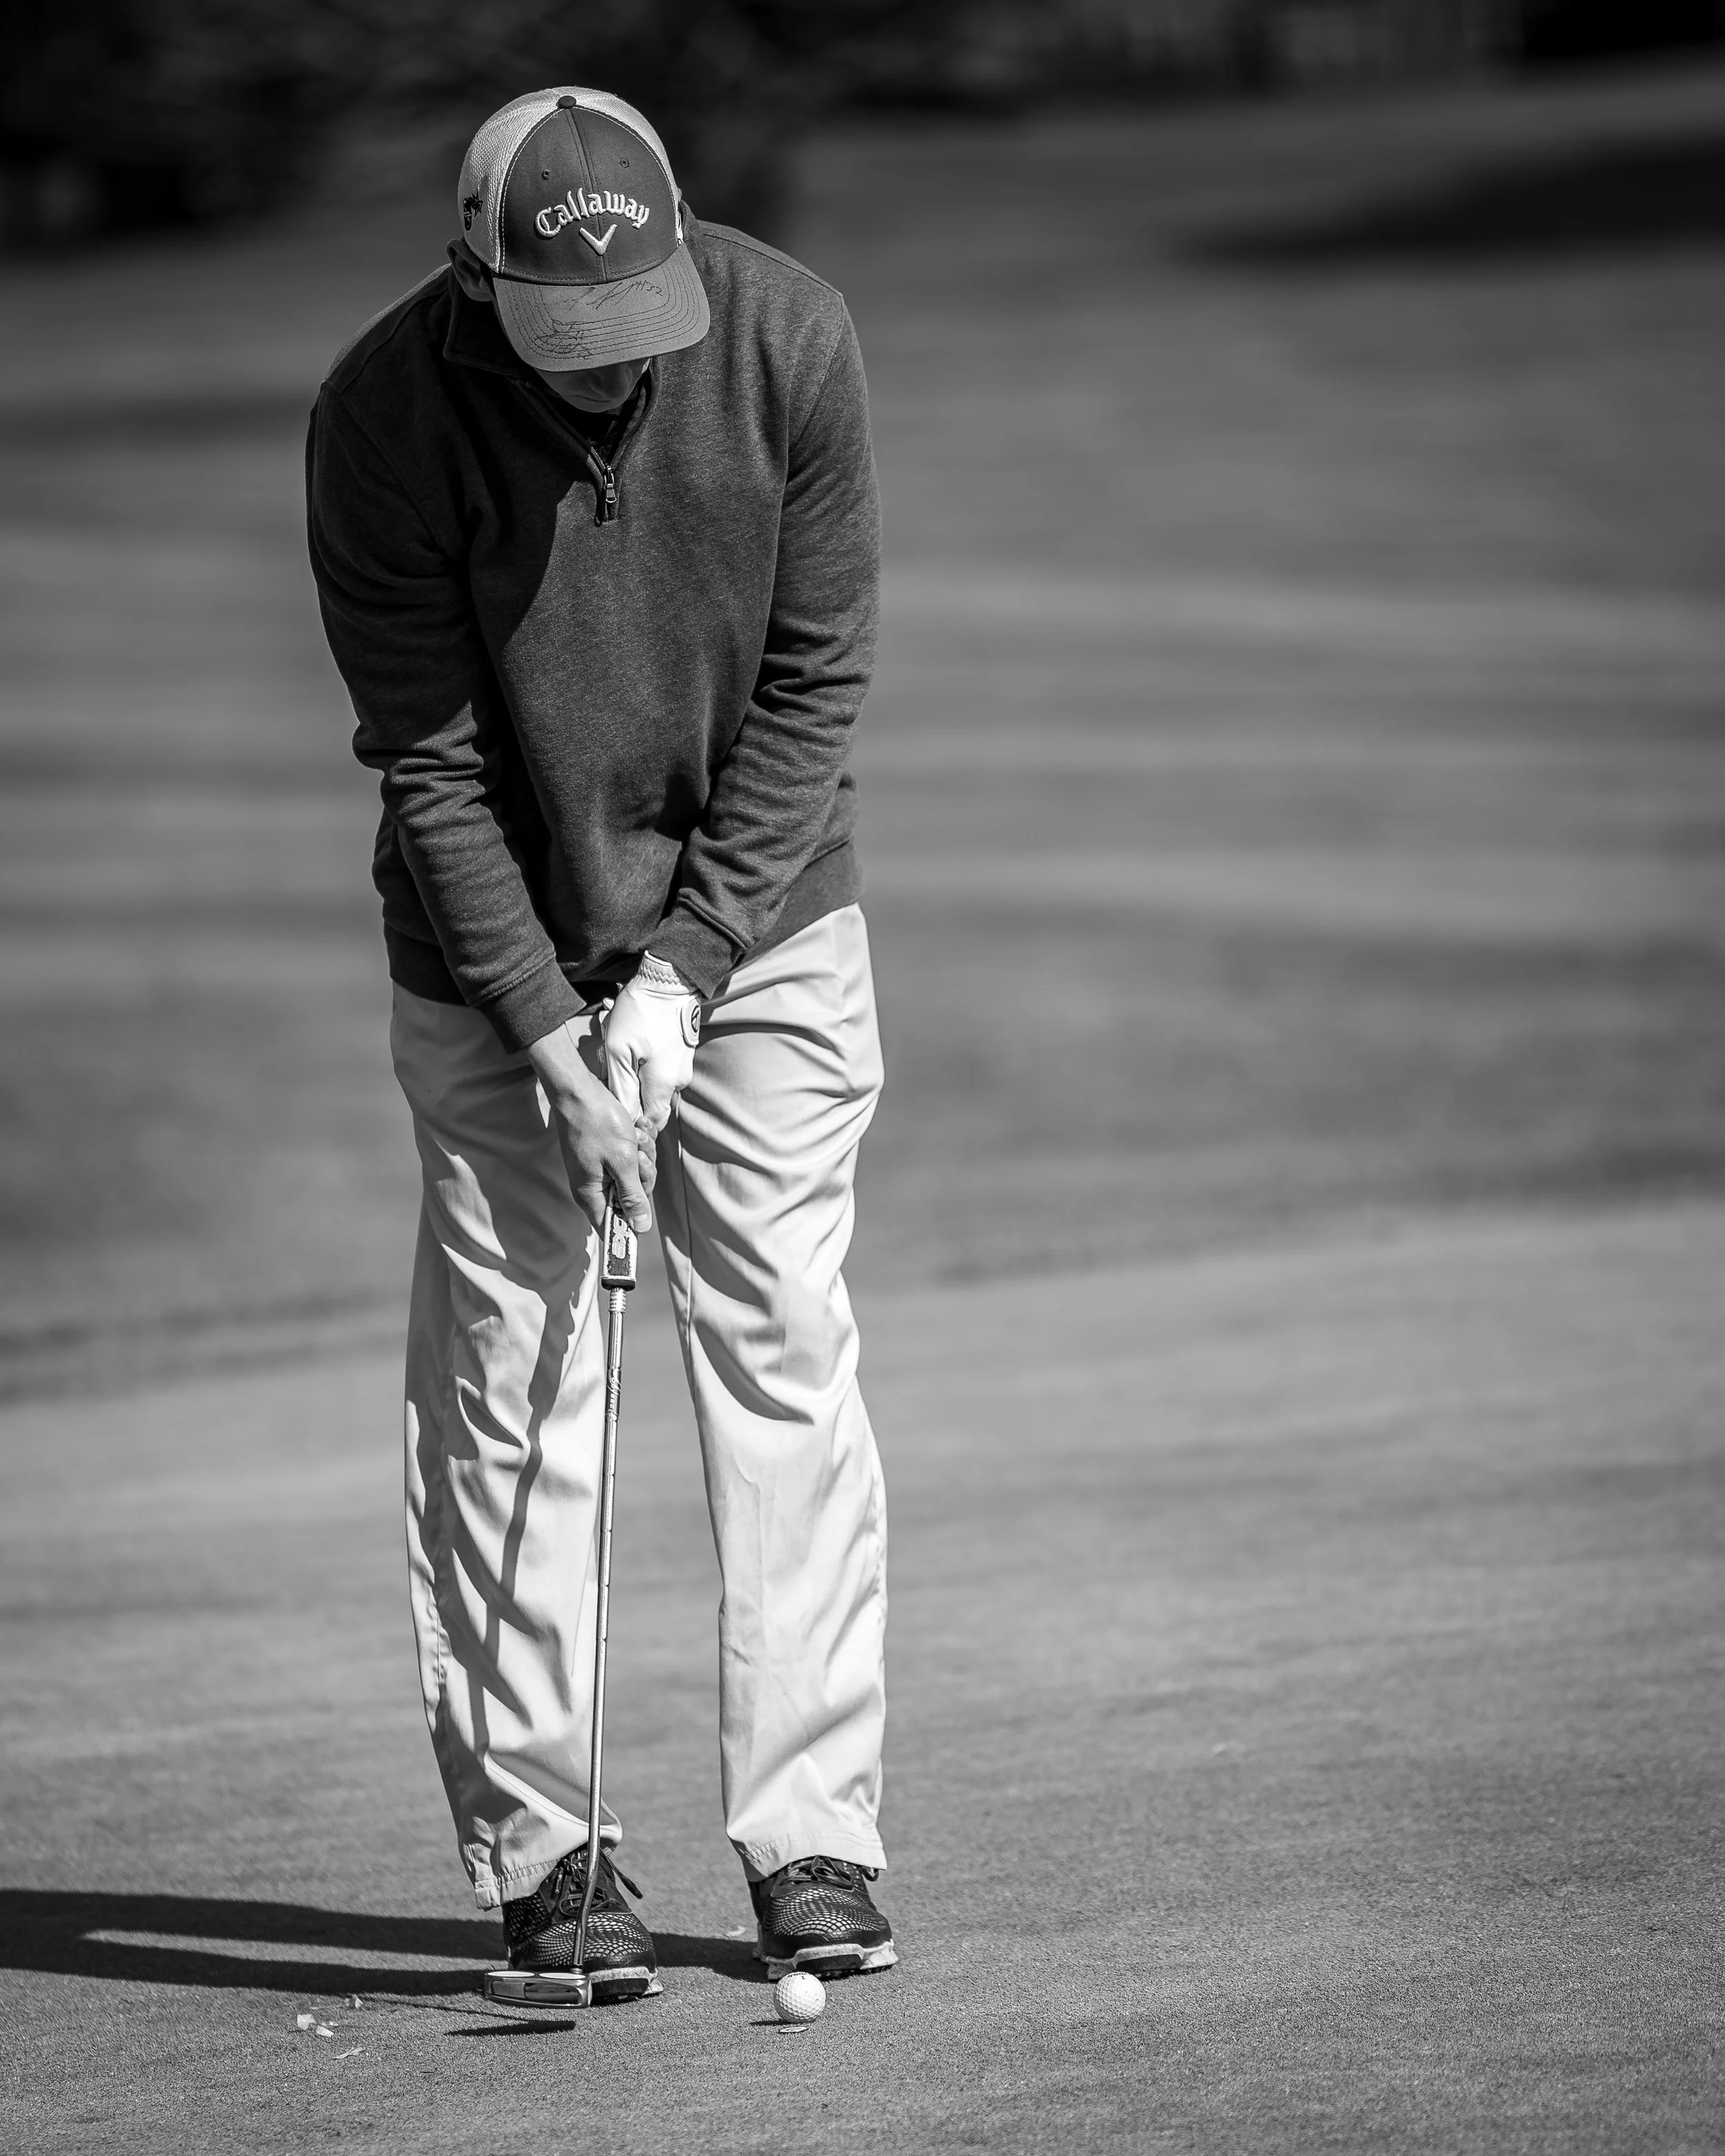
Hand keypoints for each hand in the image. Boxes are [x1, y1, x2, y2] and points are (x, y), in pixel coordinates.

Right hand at [526, 1019, 654, 1235]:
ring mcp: (600, 1169)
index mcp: (592, 1195)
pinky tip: (635, 1129)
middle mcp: (594, 1186)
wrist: (579, 1091)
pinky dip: (638, 1144)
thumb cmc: (598, 1123)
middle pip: (632, 1198)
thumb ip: (632, 1196)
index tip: (643, 1212)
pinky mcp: (606, 1154)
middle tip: (638, 1154)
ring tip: (635, 1136)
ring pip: (635, 1175)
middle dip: (643, 1175)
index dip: (631, 1224)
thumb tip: (640, 1228)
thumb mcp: (622, 1161)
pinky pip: (631, 1158)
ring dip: (643, 1155)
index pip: (613, 1228)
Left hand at [604, 953, 700, 1135]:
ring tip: (614, 1046)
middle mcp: (678, 1081)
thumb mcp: (618, 1051)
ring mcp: (682, 1067)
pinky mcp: (681, 1053)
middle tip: (609, 1070)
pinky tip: (628, 1040)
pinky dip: (641, 1061)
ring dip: (631, 1073)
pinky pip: (659, 1069)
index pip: (650, 1122)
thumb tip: (626, 1118)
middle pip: (650, 1104)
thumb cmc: (639, 1013)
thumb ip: (621, 1088)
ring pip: (653, 1084)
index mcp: (664, 1085)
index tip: (613, 1103)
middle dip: (627, 1093)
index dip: (632, 1122)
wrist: (668, 979)